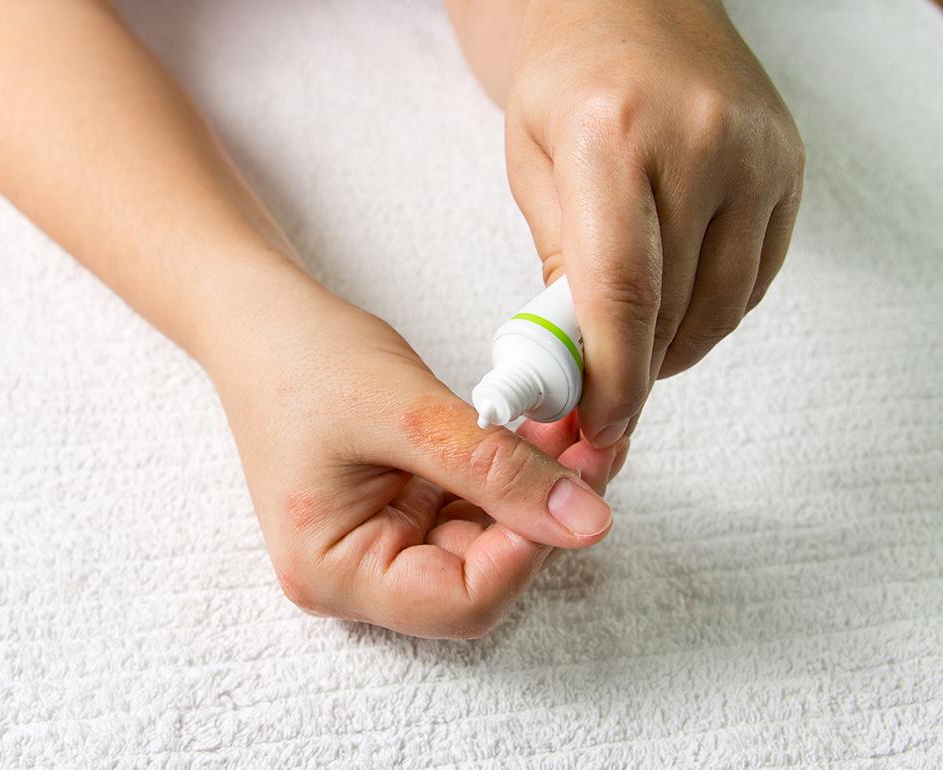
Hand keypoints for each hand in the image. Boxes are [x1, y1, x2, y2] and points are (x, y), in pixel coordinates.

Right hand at [209, 279, 623, 637]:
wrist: (261, 325)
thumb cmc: (304, 362)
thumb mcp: (408, 413)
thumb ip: (496, 470)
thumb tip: (588, 522)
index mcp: (334, 570)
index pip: (460, 601)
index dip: (529, 551)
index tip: (577, 487)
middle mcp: (357, 573)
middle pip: (481, 577)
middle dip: (543, 515)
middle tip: (591, 449)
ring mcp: (381, 543)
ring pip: (487, 542)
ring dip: (535, 491)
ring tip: (571, 427)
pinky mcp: (402, 512)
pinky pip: (474, 509)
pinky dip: (512, 474)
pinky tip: (540, 431)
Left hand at [503, 0, 804, 445]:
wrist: (630, 8)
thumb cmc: (567, 85)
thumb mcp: (532, 167)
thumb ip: (559, 264)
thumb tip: (577, 364)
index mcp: (613, 135)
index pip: (622, 291)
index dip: (613, 377)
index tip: (599, 424)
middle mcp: (699, 140)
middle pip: (676, 308)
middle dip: (635, 375)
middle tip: (601, 403)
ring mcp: (756, 153)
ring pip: (723, 305)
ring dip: (675, 351)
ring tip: (633, 356)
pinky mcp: (788, 167)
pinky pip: (756, 279)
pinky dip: (713, 315)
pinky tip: (676, 314)